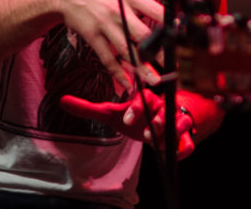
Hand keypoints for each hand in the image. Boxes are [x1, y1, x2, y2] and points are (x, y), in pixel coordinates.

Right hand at [53, 0, 166, 88]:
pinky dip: (117, 73)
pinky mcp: (93, 38)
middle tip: (173, 63)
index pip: (153, 9)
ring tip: (155, 81)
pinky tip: (127, 84)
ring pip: (125, 51)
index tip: (181, 33)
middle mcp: (118, 12)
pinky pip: (107, 58)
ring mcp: (105, 27)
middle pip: (141, 34)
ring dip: (140, 68)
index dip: (168, 21)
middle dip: (157, 50)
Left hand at [60, 89, 201, 160]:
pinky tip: (177, 151)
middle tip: (148, 127)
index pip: (142, 99)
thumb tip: (62, 100)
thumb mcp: (111, 114)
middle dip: (155, 117)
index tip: (126, 117)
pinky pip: (188, 141)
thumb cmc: (135, 116)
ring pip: (179, 121)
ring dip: (172, 129)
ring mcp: (173, 121)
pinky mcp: (183, 136)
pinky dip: (184, 147)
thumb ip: (89, 109)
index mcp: (144, 100)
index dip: (135, 108)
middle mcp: (161, 108)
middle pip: (162, 108)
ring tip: (162, 137)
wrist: (159, 122)